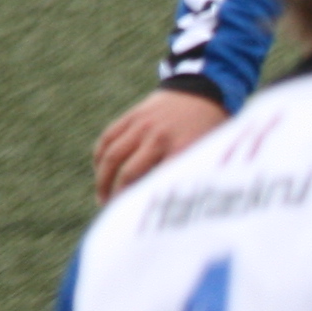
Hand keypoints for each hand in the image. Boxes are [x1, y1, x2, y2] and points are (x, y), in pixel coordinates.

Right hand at [93, 86, 227, 200]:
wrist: (204, 89)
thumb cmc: (211, 129)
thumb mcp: (211, 152)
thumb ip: (193, 174)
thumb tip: (176, 206)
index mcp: (183, 148)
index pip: (157, 182)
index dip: (143, 202)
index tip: (138, 220)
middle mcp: (159, 136)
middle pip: (129, 172)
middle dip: (119, 196)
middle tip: (116, 213)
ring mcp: (143, 124)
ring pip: (112, 156)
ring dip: (103, 180)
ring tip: (103, 199)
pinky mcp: (132, 116)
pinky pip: (108, 138)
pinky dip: (100, 157)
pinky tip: (101, 173)